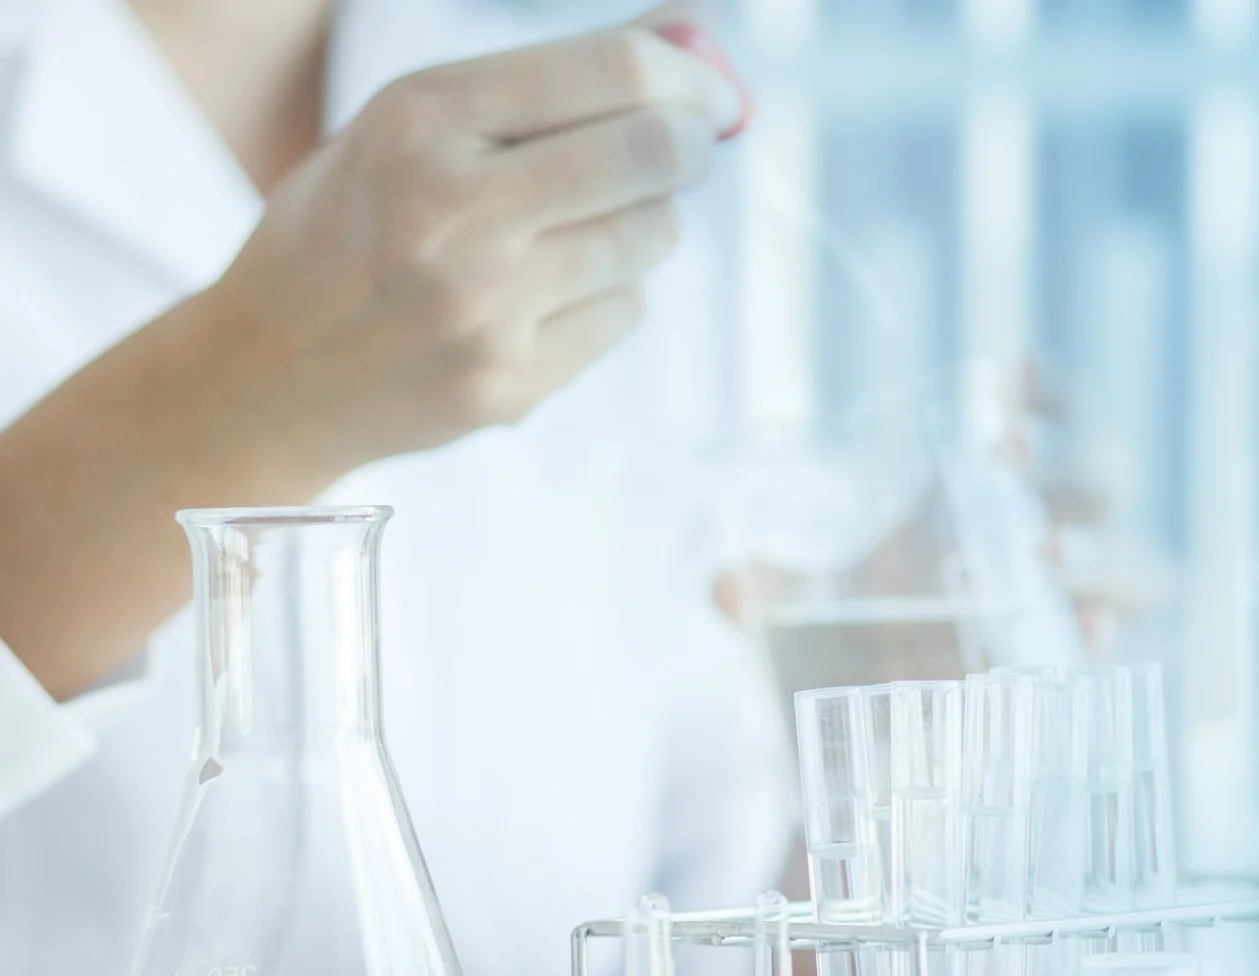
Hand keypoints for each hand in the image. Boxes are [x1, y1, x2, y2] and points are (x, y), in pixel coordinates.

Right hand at [191, 19, 743, 481]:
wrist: (269, 371)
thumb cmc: (358, 223)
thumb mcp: (417, 123)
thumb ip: (549, 79)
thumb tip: (690, 36)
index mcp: (420, 119)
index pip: (611, 72)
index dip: (689, 76)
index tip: (714, 93)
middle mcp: (450, 209)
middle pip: (653, 152)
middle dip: (690, 144)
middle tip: (687, 148)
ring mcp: (482, 305)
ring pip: (651, 237)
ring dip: (644, 223)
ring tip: (578, 227)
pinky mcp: (509, 382)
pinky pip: (624, 312)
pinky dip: (607, 295)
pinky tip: (541, 298)